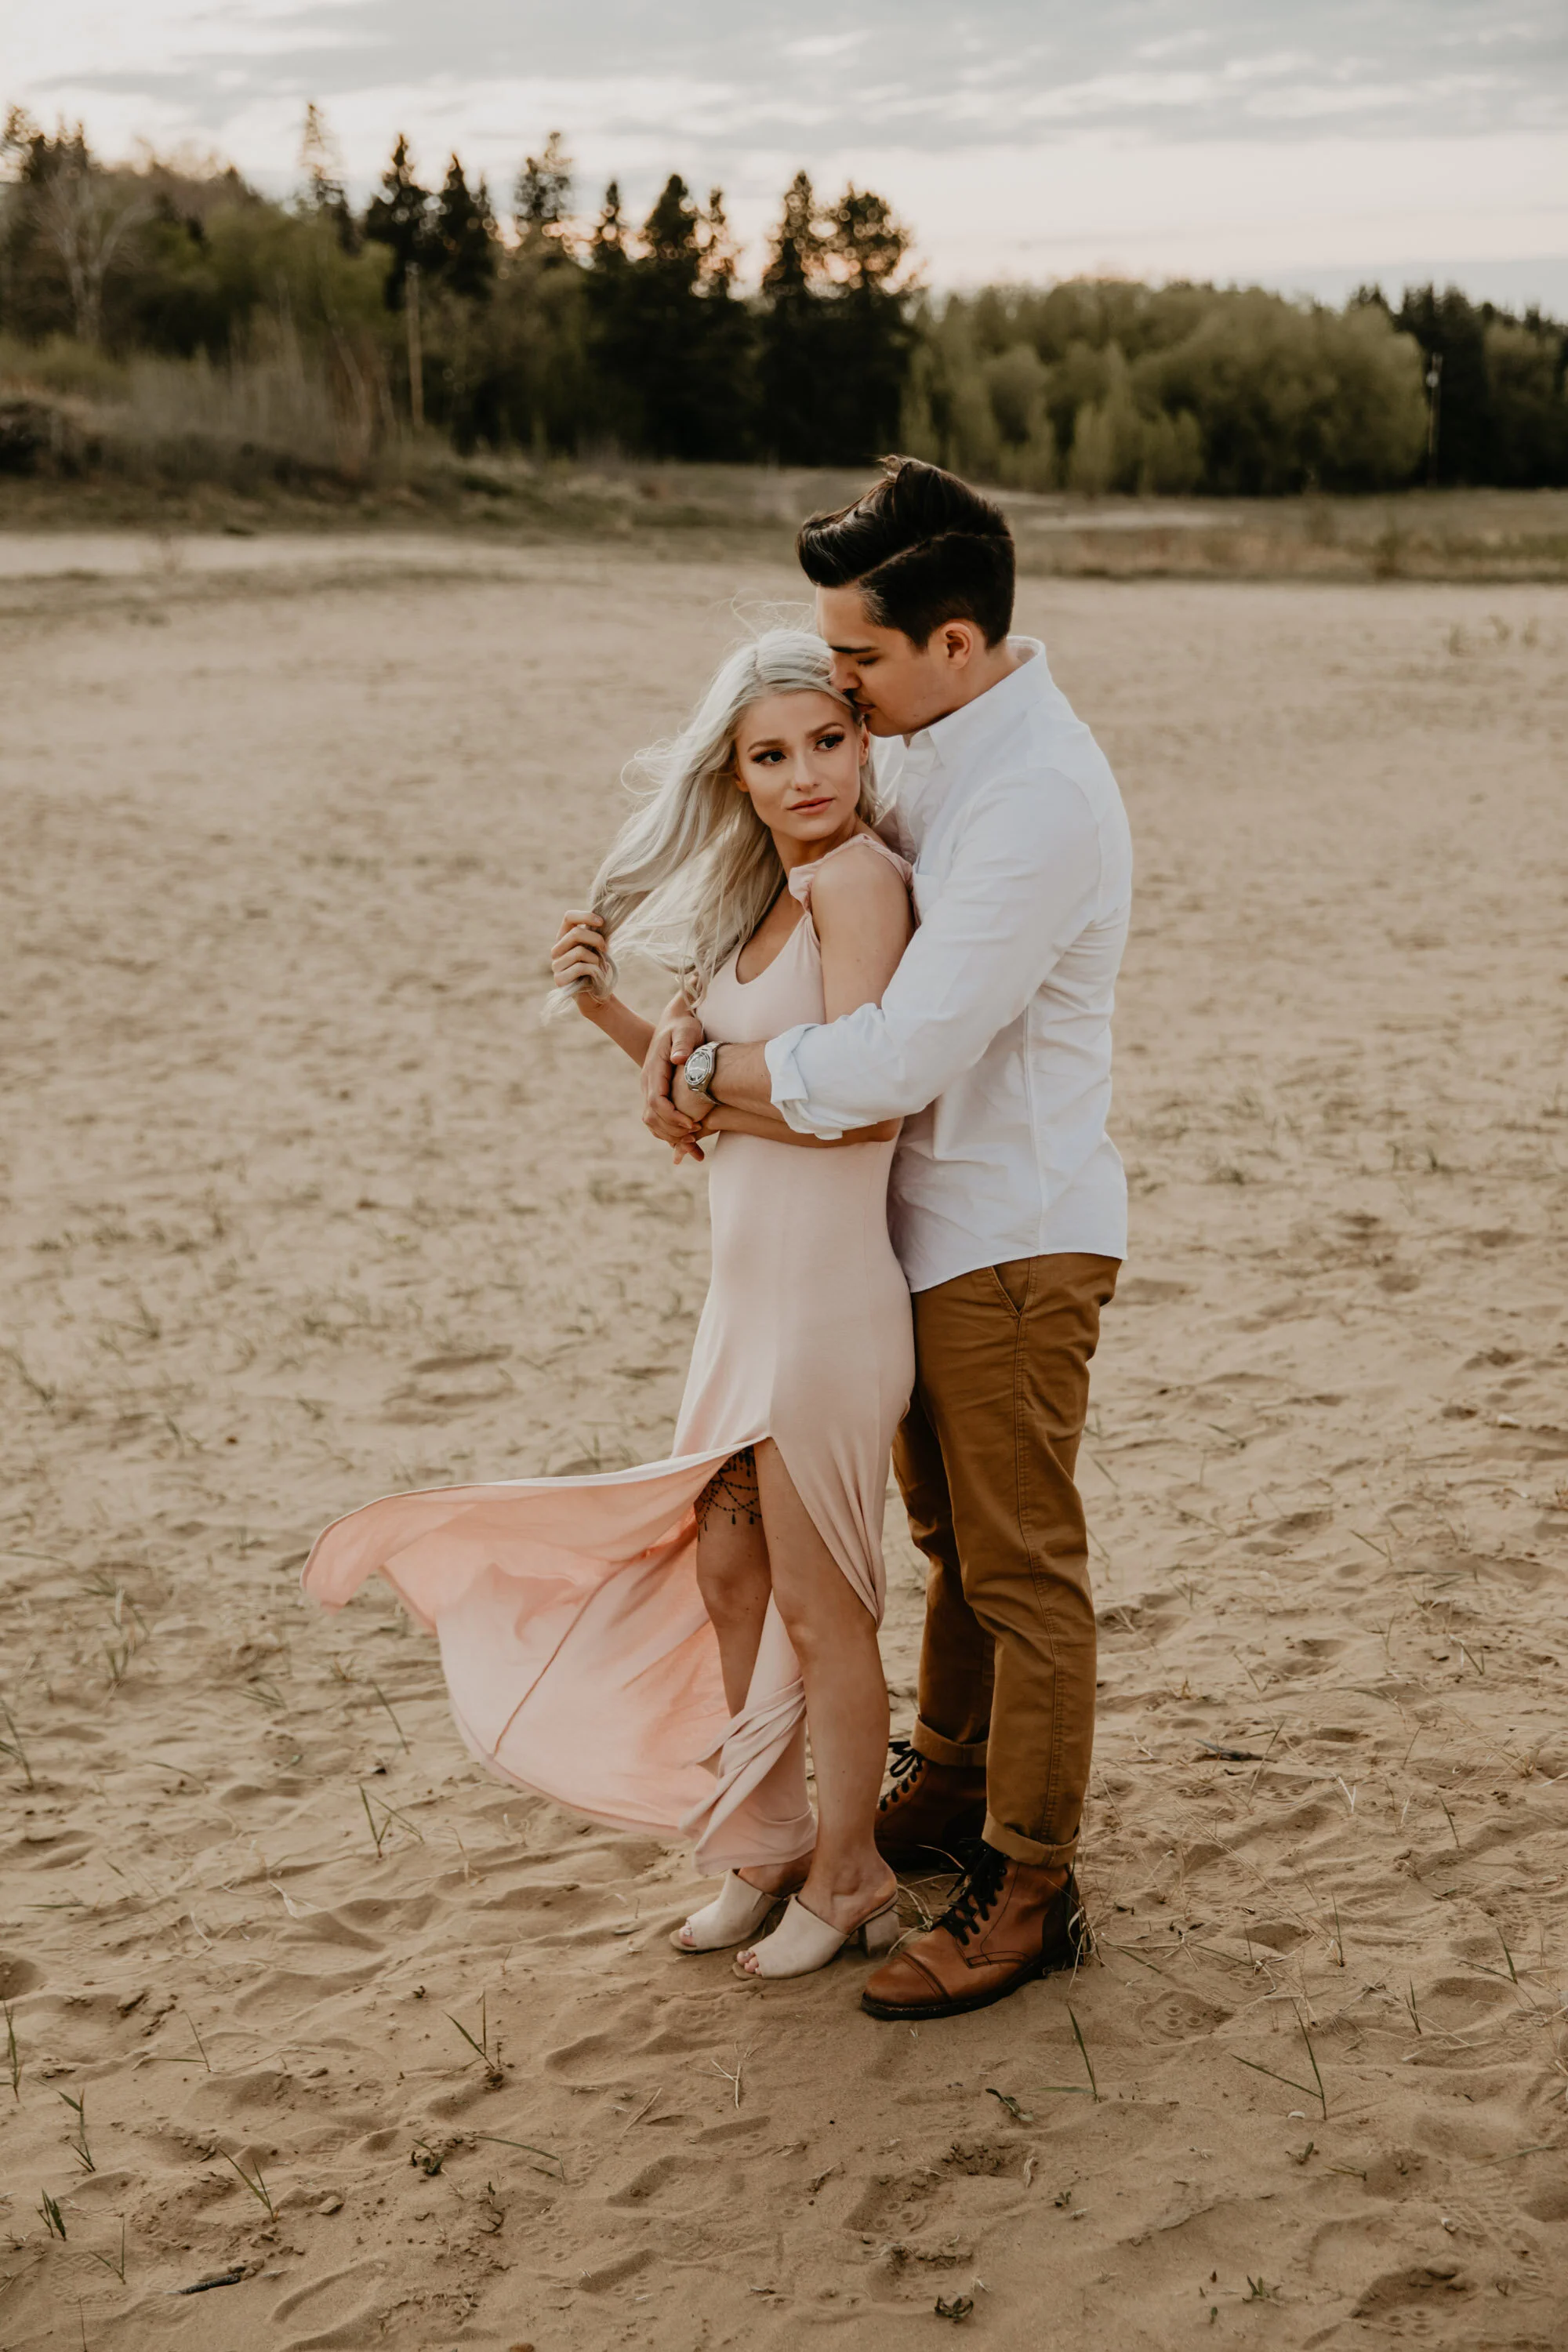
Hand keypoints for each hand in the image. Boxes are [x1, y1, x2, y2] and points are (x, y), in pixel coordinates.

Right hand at [551, 908, 608, 1001]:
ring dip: (596, 959)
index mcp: (564, 937)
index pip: (569, 917)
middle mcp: (557, 949)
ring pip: (579, 952)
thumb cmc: (597, 967)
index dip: (585, 916)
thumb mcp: (598, 947)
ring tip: (598, 966)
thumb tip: (602, 918)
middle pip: (575, 933)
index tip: (602, 922)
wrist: (597, 994)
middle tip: (605, 948)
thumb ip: (596, 933)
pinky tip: (595, 976)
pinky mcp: (559, 979)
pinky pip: (580, 968)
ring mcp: (556, 965)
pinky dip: (593, 970)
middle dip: (596, 939)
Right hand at [642, 1004, 704, 1145]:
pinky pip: (657, 1119)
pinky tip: (687, 1138)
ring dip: (670, 1135)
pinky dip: (669, 1132)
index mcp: (654, 1070)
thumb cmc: (684, 1026)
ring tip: (694, 1141)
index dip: (673, 1116)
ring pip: (652, 1121)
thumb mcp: (686, 1030)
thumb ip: (683, 1043)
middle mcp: (648, 1082)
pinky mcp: (656, 1093)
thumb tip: (678, 1058)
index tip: (693, 1124)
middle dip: (672, 1131)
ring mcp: (651, 1089)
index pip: (657, 1101)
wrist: (675, 1022)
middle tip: (696, 1138)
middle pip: (652, 1116)